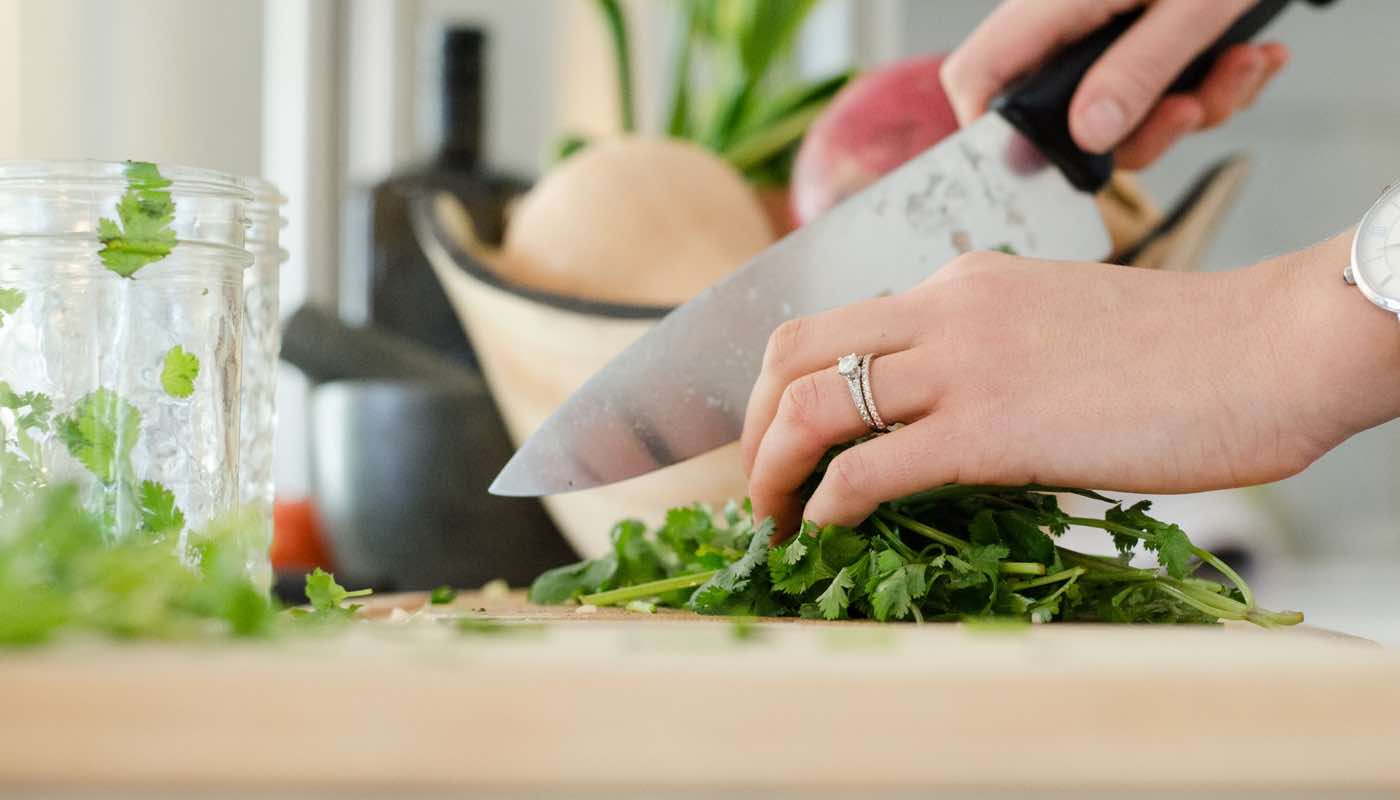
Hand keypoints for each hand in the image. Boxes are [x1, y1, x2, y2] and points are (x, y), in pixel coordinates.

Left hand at [741, 233, 1399, 537]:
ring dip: (770, 472)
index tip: (779, 442)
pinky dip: (825, 505)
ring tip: (773, 522)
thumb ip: (984, 354)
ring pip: (810, 407)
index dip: (779, 387)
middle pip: (791, 353)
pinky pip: (868, 469)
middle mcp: (942, 309)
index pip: (830, 325)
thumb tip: (934, 422)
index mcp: (957, 284)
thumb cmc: (1179, 353)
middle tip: (758, 486)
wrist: (1266, 350)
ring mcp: (962, 365)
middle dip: (751, 427)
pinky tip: (825, 531)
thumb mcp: (1054, 325)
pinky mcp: (990, 429)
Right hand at [940, 0, 1289, 168]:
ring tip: (1243, 64)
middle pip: (1064, 113)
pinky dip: (1211, 83)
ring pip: (1123, 110)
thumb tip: (1091, 137)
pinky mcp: (1142, 34)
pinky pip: (1160, 87)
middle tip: (1191, 109)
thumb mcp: (1193, 6)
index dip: (993, 133)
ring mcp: (1105, 29)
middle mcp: (1068, 20)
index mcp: (1055, 4)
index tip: (1045, 167)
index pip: (979, 76)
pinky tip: (1251, 54)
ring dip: (1194, 105)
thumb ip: (1139, 70)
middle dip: (1143, 130)